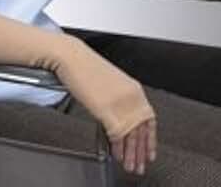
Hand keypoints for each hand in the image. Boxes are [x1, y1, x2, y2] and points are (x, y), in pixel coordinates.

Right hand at [55, 36, 156, 174]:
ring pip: (131, 135)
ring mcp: (120, 104)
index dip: (150, 138)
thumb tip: (120, 115)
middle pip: (141, 130)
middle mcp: (131, 96)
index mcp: (134, 88)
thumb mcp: (109, 82)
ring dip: (131, 153)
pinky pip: (117, 134)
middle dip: (141, 151)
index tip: (148, 150)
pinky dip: (118, 147)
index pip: (149, 119)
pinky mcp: (107, 110)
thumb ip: (119, 99)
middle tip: (140, 164)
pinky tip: (117, 154)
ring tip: (130, 164)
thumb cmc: (84, 65)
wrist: (71, 56)